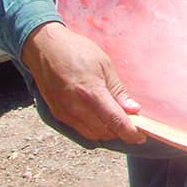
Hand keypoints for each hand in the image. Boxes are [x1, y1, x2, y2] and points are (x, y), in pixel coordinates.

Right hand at [21, 22, 144, 143]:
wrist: (45, 48)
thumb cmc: (76, 51)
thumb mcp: (104, 65)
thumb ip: (118, 90)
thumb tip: (133, 109)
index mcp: (92, 93)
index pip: (115, 121)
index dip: (130, 133)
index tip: (141, 137)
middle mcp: (76, 108)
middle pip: (104, 132)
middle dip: (120, 132)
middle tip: (132, 124)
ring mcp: (65, 113)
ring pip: (92, 134)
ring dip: (107, 132)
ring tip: (117, 121)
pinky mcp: (58, 114)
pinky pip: (80, 130)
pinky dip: (93, 129)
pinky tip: (101, 119)